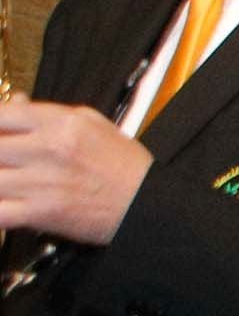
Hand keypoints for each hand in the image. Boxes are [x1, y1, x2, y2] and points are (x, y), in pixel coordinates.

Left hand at [0, 101, 149, 247]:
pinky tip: (6, 204)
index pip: (2, 115)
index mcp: (61, 123)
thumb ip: (47, 113)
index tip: (0, 133)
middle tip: (6, 161)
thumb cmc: (125, 166)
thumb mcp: (92, 125)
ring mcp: (42, 182)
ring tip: (9, 181)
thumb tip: (13, 102)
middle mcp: (48, 149)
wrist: (148, 206)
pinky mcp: (41, 212)